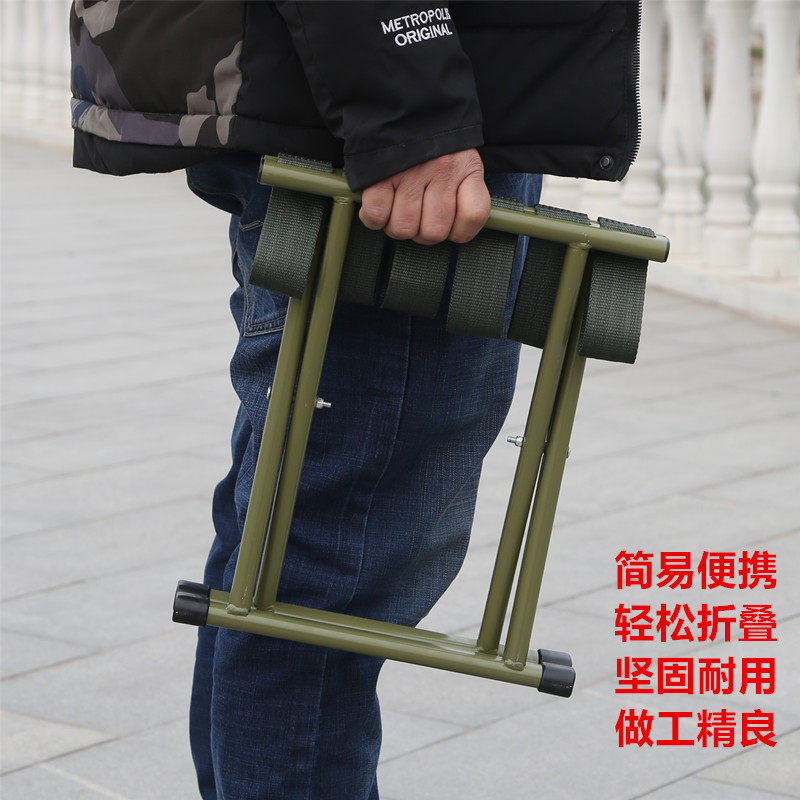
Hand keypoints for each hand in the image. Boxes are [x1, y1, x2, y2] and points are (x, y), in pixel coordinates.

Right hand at [359, 148, 489, 244]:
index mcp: (466, 168)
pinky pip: (377, 215)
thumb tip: (450, 230)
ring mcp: (410, 173)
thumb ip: (464, 192)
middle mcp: (441, 171)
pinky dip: (374, 218)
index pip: (474, 215)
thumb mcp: (461, 159)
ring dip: (396, 226)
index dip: (459, 231)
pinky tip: (379, 205)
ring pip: (404, 228)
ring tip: (396, 208)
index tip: (449, 224)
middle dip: (421, 232)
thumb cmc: (431, 139)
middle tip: (416, 215)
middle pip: (433, 233)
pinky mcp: (380, 174)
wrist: (401, 100)